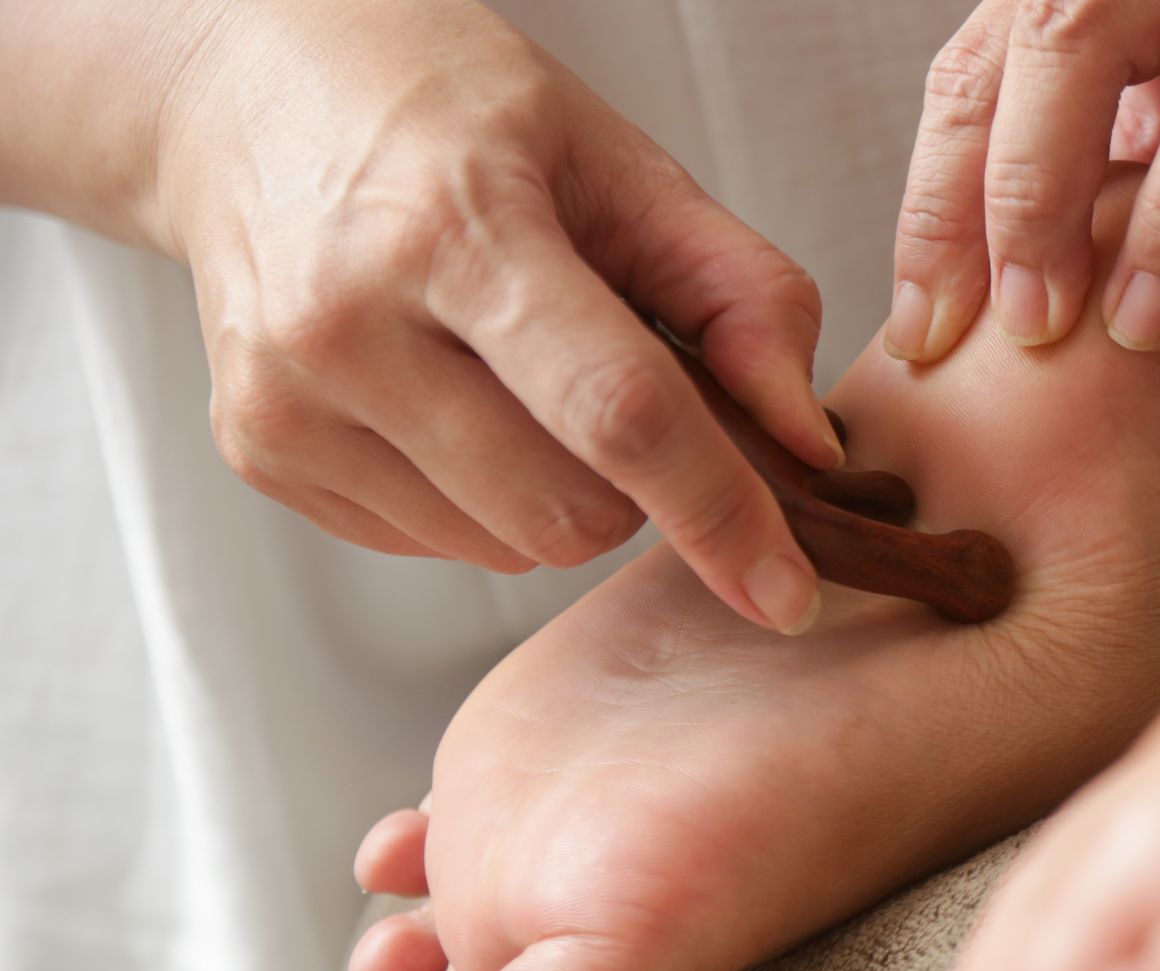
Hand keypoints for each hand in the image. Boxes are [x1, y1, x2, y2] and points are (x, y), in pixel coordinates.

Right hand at [158, 0, 839, 630]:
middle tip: (615, 382)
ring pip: (507, 547)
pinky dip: (481, 498)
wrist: (254, 92)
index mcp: (458, 229)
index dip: (719, 512)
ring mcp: (288, 400)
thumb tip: (809, 444)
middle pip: (566, 510)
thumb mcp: (621, 162)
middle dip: (635, 485)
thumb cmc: (455, 118)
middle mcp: (349, 324)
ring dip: (557, 494)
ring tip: (517, 374)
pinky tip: (450, 396)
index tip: (788, 593)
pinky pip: (437, 544)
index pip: (618, 413)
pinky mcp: (258, 452)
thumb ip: (742, 295)